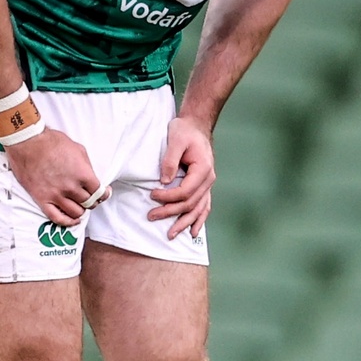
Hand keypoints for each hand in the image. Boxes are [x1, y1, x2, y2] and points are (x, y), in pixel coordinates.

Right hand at [5, 127, 106, 226]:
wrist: (28, 142)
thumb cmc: (52, 142)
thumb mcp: (78, 149)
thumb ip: (86, 166)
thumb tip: (91, 177)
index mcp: (83, 174)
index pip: (99, 192)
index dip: (103, 194)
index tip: (103, 193)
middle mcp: (71, 187)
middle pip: (89, 203)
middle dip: (92, 201)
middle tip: (91, 198)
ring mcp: (56, 195)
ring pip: (76, 212)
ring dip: (81, 210)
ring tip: (80, 205)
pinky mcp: (42, 199)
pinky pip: (57, 218)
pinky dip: (67, 221)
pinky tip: (72, 219)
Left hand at [149, 117, 214, 239]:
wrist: (196, 126)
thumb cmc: (185, 131)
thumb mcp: (176, 140)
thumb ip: (170, 161)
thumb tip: (165, 181)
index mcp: (203, 168)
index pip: (185, 191)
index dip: (168, 197)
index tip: (152, 195)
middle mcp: (208, 179)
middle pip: (190, 203)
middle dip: (170, 212)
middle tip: (151, 216)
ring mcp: (208, 184)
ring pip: (198, 209)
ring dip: (184, 223)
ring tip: (171, 234)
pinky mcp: (204, 186)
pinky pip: (204, 207)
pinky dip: (199, 220)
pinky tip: (192, 232)